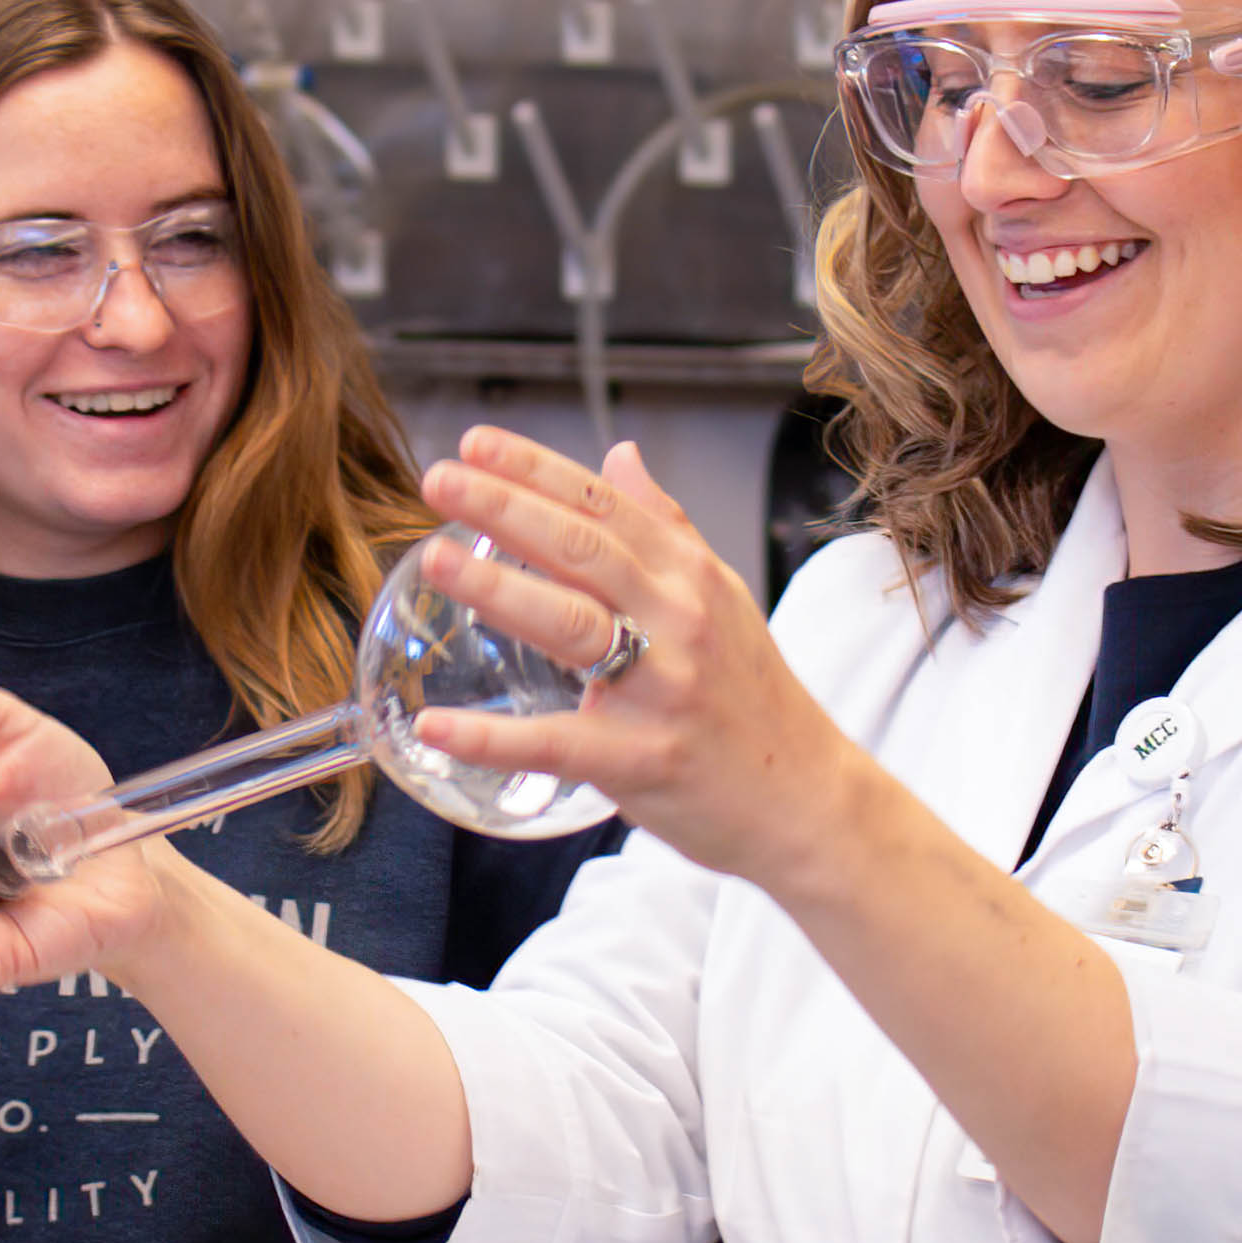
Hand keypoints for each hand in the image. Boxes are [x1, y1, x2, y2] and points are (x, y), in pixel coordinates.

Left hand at [416, 430, 850, 891]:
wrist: (807, 799)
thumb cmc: (752, 697)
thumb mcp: (719, 596)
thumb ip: (664, 526)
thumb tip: (620, 455)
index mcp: (690, 575)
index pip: (604, 505)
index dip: (536, 469)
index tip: (475, 443)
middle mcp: (679, 619)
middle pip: (581, 547)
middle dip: (505, 508)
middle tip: (437, 479)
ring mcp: (662, 689)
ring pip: (571, 625)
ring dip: (498, 589)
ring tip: (435, 560)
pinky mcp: (641, 760)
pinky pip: (556, 744)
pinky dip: (492, 739)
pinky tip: (434, 726)